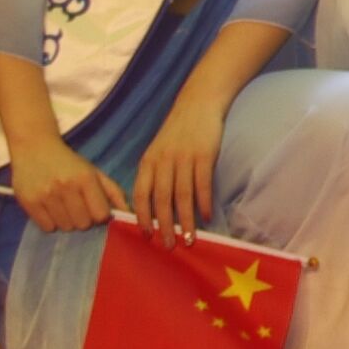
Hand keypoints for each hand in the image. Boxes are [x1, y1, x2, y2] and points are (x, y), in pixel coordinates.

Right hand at [7, 128, 122, 234]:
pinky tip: (50, 208)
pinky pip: (47, 227)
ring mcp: (46, 195)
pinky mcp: (29, 202)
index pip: (101, 215)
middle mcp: (66, 187)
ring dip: (67, 221)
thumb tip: (130, 213)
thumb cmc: (68, 162)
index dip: (100, 214)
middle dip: (84, 219)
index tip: (94, 207)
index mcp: (85, 178)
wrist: (34, 147)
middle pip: (83, 224)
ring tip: (63, 205)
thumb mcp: (93, 172)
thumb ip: (113, 192)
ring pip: (66, 227)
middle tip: (77, 206)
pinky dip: (51, 222)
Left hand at [131, 95, 226, 235]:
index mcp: (148, 162)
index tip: (147, 235)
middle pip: (162, 200)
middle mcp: (163, 161)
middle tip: (168, 245)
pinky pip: (203, 184)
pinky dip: (204, 202)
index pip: (141, 194)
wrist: (199, 103)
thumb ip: (154, 174)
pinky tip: (207, 216)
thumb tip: (152, 206)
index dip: (143, 216)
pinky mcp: (204, 155)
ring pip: (182, 196)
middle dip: (164, 226)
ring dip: (186, 220)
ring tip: (190, 239)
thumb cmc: (178, 131)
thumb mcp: (158, 150)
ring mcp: (184, 158)